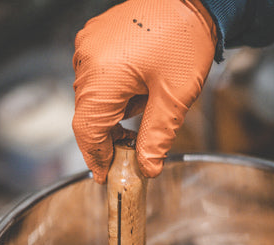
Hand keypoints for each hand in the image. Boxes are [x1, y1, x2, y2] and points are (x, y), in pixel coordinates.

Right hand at [72, 0, 216, 183]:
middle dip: (109, 137)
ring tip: (146, 105)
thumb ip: (156, 138)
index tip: (106, 176)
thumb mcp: (174, 99)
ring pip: (93, 98)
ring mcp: (89, 47)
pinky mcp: (96, 40)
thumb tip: (147, 169)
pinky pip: (97, 78)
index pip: (87, 130)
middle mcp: (86, 60)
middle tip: (131, 151)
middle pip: (88, 115)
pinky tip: (138, 90)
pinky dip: (115, 94)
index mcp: (101, 75)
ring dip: (115, 114)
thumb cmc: (186, 41)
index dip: (96, 158)